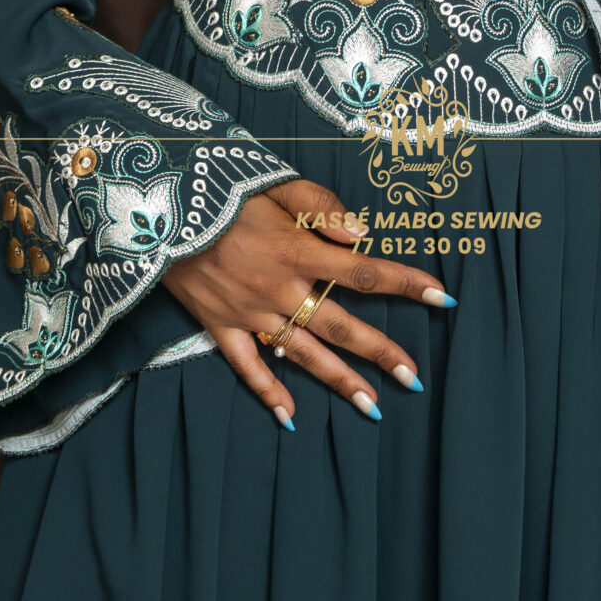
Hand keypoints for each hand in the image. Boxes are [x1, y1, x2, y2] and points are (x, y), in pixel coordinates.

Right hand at [160, 175, 452, 428]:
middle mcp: (281, 287)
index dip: (406, 284)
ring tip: (372, 407)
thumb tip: (363, 233)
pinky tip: (291, 418)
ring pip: (304, 354)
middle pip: (342, 325)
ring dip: (339, 381)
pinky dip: (268, 392)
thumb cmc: (223, 189)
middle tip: (414, 378)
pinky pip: (247, 366)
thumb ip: (322, 206)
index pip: (365, 271)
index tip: (442, 298)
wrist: (158, 208)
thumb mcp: (275, 182)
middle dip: (381, 352)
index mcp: (300, 249)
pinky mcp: (220, 326)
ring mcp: (251, 312)